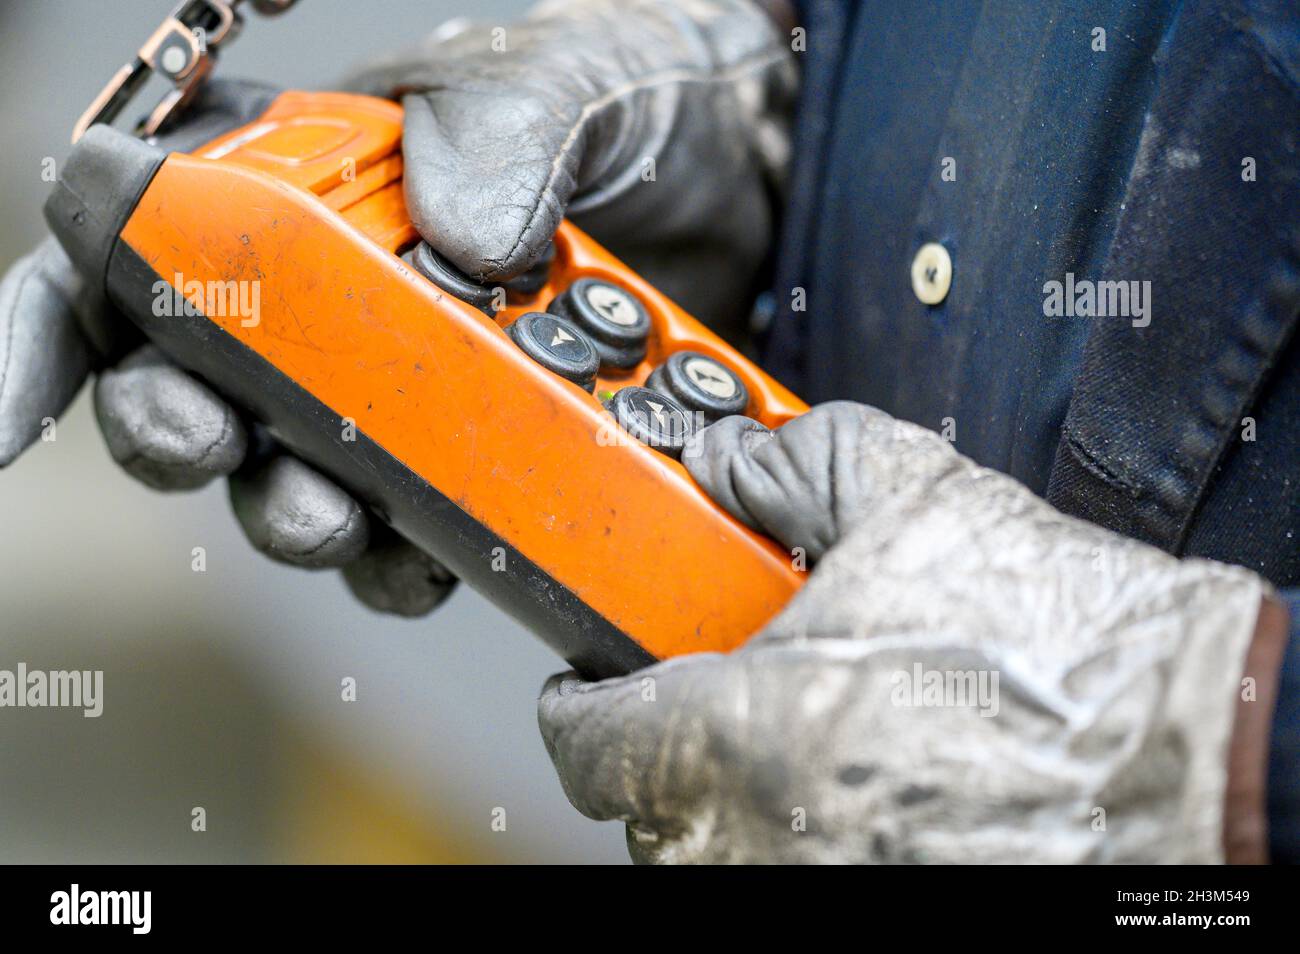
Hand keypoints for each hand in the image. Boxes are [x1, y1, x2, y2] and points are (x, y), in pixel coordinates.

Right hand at [1, 0, 792, 613]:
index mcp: (308, 178)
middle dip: (183, 436)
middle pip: (198, 387)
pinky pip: (419, 528)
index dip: (53, 328)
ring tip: (335, 515)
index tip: (13, 414)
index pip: (136, 245)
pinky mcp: (486, 450)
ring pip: (302, 477)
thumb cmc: (648, 102)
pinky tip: (440, 550)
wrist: (764, 176)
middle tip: (218, 448)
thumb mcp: (568, 75)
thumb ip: (498, 123)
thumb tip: (461, 241)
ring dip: (298, 515)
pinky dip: (415, 554)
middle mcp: (339, 294)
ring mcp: (410, 383)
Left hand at [539, 403, 1274, 862]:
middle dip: (676, 741)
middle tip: (737, 687)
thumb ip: (795, 462)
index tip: (603, 677)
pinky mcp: (871, 919)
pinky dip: (806, 839)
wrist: (1204, 749)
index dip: (587, 695)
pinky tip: (877, 788)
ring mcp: (812, 898)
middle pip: (649, 806)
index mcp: (733, 735)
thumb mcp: (916, 498)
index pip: (585, 739)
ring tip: (823, 738)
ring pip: (719, 854)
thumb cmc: (1062, 646)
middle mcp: (755, 843)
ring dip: (742, 797)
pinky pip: (792, 876)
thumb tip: (734, 459)